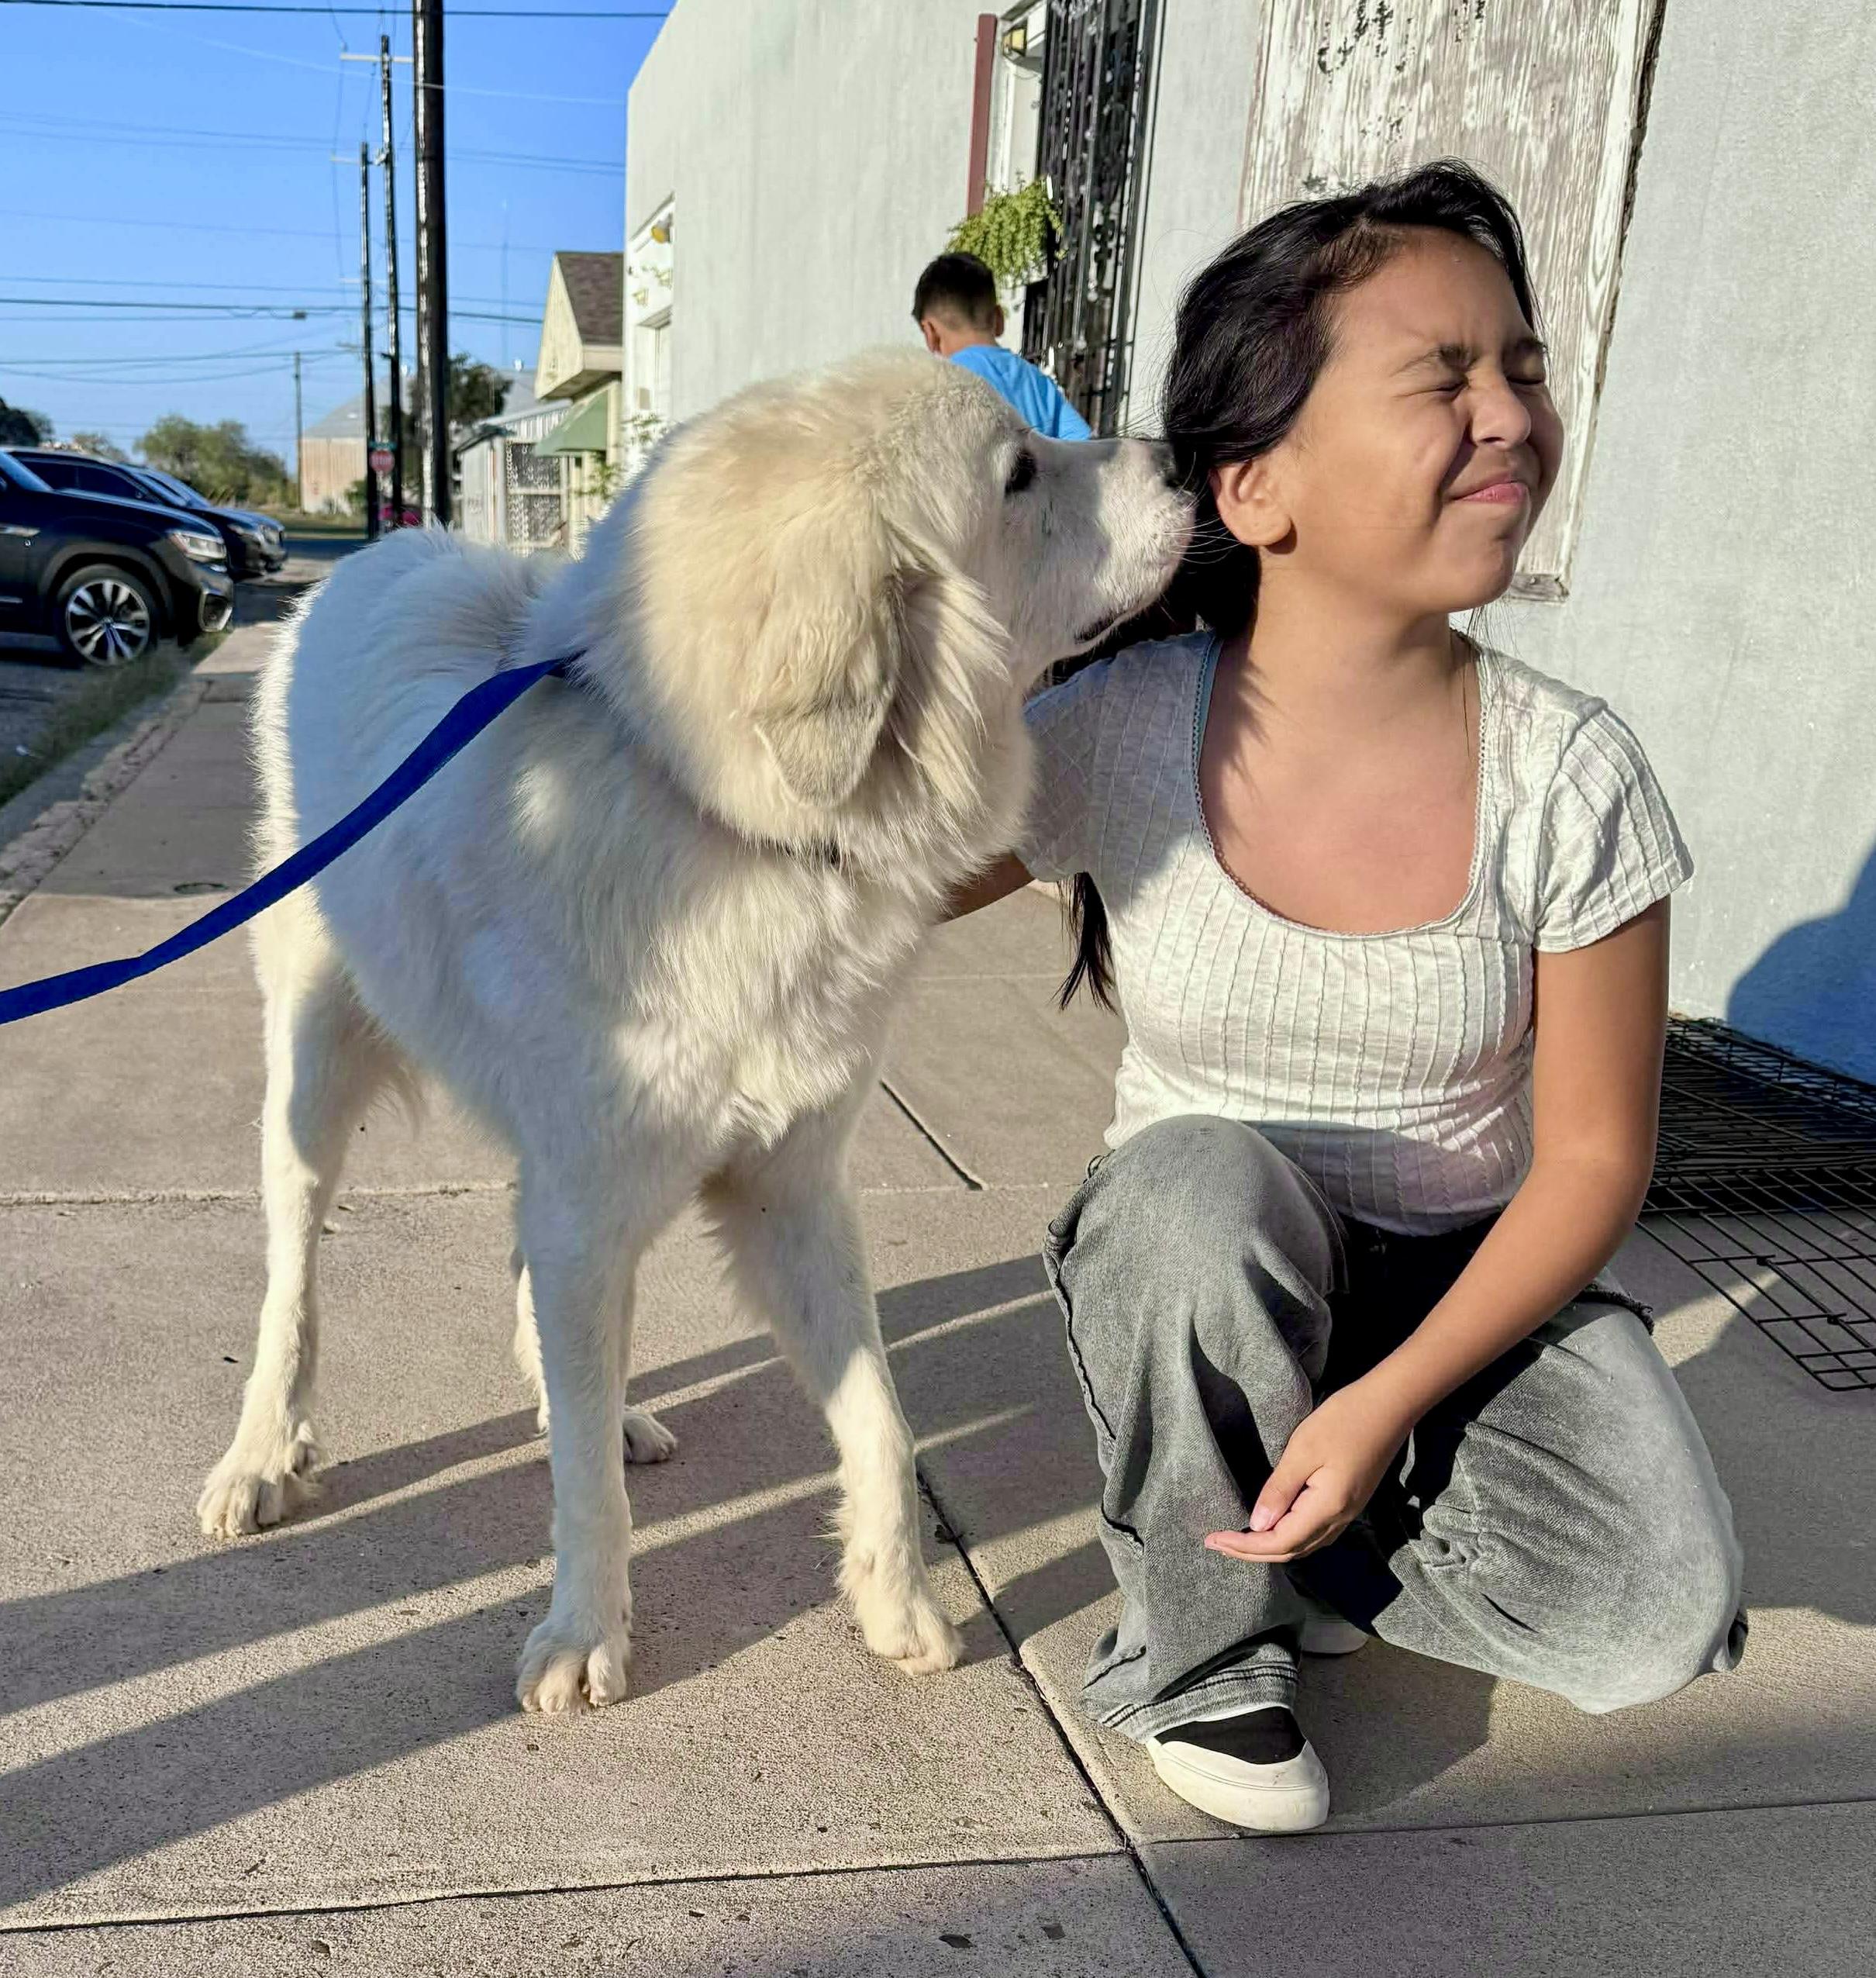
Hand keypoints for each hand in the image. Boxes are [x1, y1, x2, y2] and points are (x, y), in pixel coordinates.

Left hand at [1205, 1377, 1416, 1565]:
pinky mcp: (1349, 1501)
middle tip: (1216, 1543)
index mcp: (1327, 1508)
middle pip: (1291, 1551)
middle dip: (1251, 1553)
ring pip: (1304, 1545)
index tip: (1213, 1539)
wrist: (1390, 1405)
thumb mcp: (1304, 1450)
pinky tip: (1272, 1527)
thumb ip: (1280, 1490)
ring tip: (1238, 1540)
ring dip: (1269, 1548)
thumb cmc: (1345, 1419)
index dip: (1244, 1546)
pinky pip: (1314, 1533)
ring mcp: (1348, 1512)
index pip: (1279, 1543)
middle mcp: (1339, 1518)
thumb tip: (1256, 1525)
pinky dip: (1288, 1537)